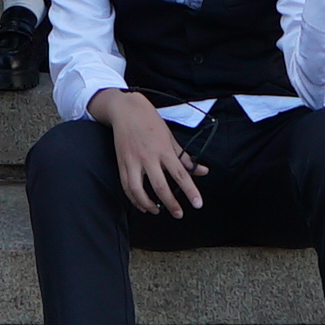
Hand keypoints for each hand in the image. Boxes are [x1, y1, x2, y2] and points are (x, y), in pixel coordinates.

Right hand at [102, 93, 203, 218]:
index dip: (190, 191)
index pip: (180, 175)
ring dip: (148, 205)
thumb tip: (203, 171)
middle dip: (170, 204)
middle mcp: (148, 157)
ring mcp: (133, 161)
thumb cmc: (151, 122)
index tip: (197, 204)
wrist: (126, 110)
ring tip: (157, 211)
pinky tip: (142, 205)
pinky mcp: (122, 164)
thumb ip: (185, 157)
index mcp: (164, 150)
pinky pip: (126, 186)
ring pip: (138, 190)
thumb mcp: (170, 137)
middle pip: (160, 186)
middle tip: (179, 214)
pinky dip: (134, 199)